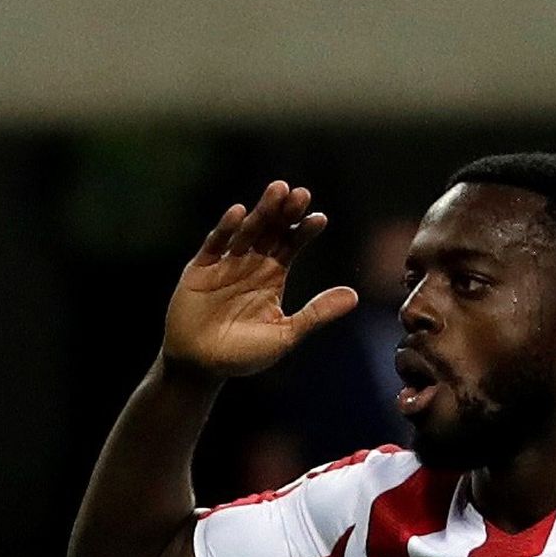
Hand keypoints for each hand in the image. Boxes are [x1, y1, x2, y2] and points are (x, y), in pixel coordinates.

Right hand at [161, 180, 357, 378]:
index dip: (304, 231)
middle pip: (271, 230)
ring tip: (278, 190)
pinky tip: (239, 212)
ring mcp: (226, 263)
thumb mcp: (286, 334)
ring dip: (262, 211)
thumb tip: (355, 296)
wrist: (201, 366)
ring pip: (247, 231)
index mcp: (273, 276)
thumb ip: (316, 313)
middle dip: (285, 212)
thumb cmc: (244, 354)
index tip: (319, 219)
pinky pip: (215, 244)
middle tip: (301, 194)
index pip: (292, 245)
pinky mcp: (201, 268)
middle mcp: (251, 263)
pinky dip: (226, 228)